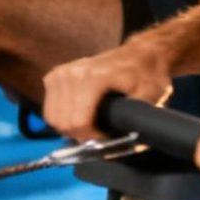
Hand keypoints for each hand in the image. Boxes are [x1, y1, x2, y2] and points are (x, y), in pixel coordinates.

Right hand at [43, 44, 175, 140]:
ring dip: (69, 128)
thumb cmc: (146, 75)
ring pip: (52, 118)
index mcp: (94, 78)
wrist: (140, 54)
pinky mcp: (55, 76)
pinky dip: (62, 117)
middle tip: (98, 134)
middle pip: (62, 123)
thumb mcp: (150, 98)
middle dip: (80, 135)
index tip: (107, 136)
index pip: (78, 122)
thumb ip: (136, 121)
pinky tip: (78, 115)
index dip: (93, 137)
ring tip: (89, 125)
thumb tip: (123, 144)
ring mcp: (61, 73)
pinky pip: (49, 109)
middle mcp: (72, 73)